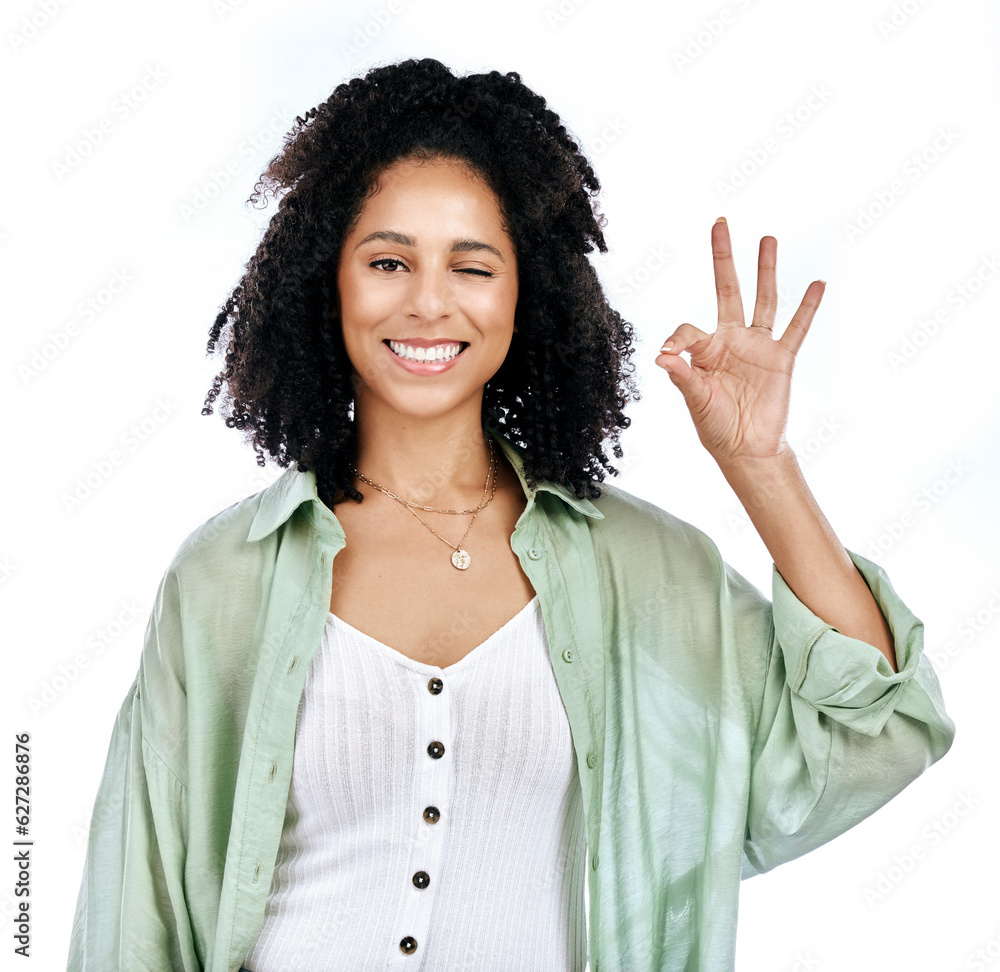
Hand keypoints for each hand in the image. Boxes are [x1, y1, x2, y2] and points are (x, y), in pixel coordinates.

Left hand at [655, 217, 824, 465]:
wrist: (747, 449)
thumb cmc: (716, 426)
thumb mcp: (695, 400)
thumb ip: (682, 376)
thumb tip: (661, 356)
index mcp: (705, 350)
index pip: (688, 329)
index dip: (676, 339)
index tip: (669, 355)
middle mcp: (731, 340)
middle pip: (727, 289)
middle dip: (724, 258)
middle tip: (721, 223)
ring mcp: (758, 346)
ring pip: (763, 299)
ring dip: (765, 269)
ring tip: (767, 238)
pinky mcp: (781, 358)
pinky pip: (796, 328)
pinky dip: (808, 307)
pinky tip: (818, 284)